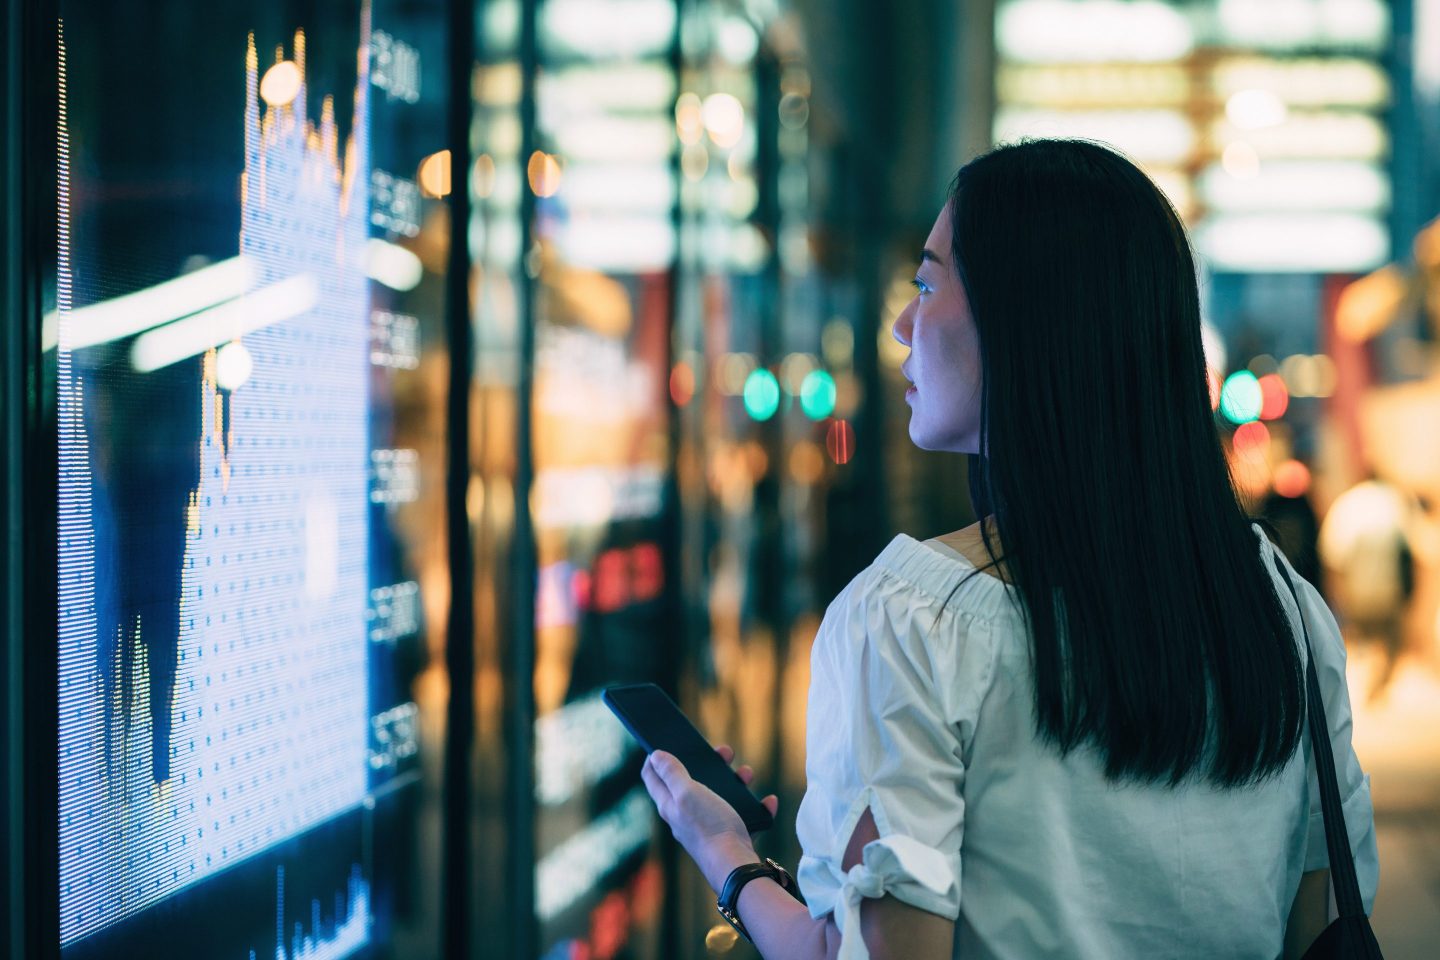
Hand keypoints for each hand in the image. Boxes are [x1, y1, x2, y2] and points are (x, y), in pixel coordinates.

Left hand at [640, 744, 779, 894]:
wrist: (735, 866)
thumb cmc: (710, 827)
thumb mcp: (687, 792)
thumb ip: (671, 773)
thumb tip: (655, 756)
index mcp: (671, 805)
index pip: (653, 778)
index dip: (655, 759)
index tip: (663, 743)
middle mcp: (686, 816)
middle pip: (691, 783)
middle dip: (707, 764)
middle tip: (722, 752)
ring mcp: (708, 826)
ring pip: (720, 796)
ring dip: (736, 782)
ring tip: (747, 774)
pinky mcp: (729, 836)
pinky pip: (744, 816)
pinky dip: (756, 807)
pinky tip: (767, 802)